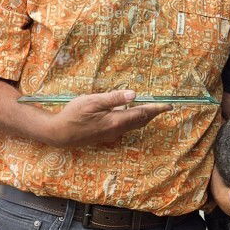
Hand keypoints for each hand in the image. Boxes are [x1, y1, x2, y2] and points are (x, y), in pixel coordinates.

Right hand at [43, 89, 169, 146]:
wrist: (60, 134)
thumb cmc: (73, 115)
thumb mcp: (92, 101)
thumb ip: (113, 98)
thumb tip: (134, 94)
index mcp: (116, 121)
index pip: (141, 113)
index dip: (156, 109)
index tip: (168, 105)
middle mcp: (117, 130)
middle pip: (140, 121)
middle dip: (152, 113)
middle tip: (163, 106)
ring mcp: (111, 134)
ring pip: (133, 125)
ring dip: (142, 116)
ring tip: (148, 107)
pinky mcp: (105, 135)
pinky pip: (124, 126)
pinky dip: (131, 119)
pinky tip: (126, 112)